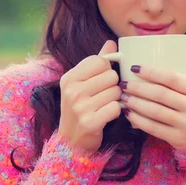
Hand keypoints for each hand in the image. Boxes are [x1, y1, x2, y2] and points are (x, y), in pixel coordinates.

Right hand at [58, 40, 121, 154]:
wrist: (71, 142)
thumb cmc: (80, 108)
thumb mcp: (82, 83)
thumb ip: (97, 62)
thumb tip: (111, 42)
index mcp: (69, 77)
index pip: (100, 61)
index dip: (106, 70)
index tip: (100, 81)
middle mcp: (72, 90)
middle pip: (111, 76)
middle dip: (113, 86)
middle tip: (102, 97)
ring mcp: (80, 107)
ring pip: (116, 92)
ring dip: (115, 100)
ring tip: (103, 107)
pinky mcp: (90, 122)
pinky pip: (116, 108)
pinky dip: (115, 112)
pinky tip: (105, 116)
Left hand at [119, 64, 185, 151]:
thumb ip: (175, 86)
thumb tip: (141, 75)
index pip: (172, 77)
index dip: (151, 72)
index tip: (134, 68)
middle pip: (161, 94)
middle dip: (138, 88)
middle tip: (124, 85)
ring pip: (155, 111)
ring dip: (136, 103)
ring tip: (124, 98)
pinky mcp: (179, 139)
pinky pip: (153, 127)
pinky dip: (138, 120)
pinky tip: (129, 114)